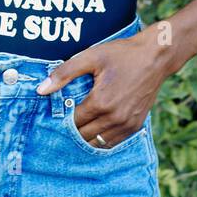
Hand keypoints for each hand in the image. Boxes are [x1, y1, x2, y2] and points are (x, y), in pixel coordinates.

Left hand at [34, 28, 168, 147]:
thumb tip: (41, 89)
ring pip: (97, 142)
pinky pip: (112, 142)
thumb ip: (64, 73)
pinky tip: (94, 128)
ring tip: (78, 126)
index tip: (56, 113)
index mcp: (101, 102)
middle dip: (72, 129)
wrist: (155, 57)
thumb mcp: (91, 57)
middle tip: (65, 120)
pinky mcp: (135, 126)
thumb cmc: (122, 54)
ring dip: (86, 136)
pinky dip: (101, 139)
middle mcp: (114, 118)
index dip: (62, 118)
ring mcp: (126, 125)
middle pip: (83, 135)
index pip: (73, 122)